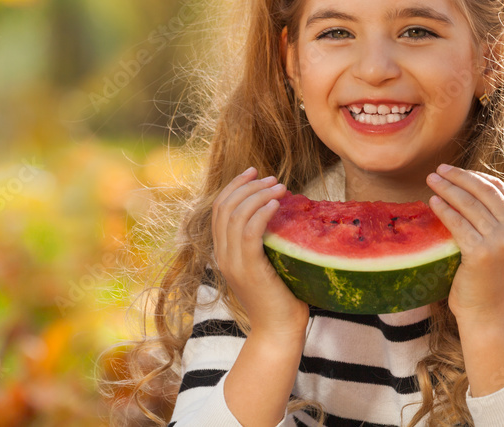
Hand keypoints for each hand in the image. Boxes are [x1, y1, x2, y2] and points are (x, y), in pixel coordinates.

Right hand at [212, 167, 309, 340]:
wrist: (278, 332)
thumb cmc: (281, 298)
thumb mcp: (269, 263)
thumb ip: (267, 241)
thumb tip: (283, 212)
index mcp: (224, 253)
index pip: (220, 209)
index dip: (235, 186)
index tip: (254, 171)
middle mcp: (223, 256)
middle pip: (225, 207)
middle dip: (248, 185)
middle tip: (272, 177)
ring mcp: (233, 263)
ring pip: (236, 215)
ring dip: (258, 195)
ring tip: (280, 186)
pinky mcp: (248, 269)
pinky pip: (249, 232)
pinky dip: (262, 212)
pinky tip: (277, 203)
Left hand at [425, 164, 503, 319]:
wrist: (488, 315)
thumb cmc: (494, 281)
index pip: (501, 191)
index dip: (479, 177)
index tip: (458, 172)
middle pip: (485, 192)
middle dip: (461, 177)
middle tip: (440, 169)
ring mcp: (500, 242)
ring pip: (470, 204)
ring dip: (448, 188)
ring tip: (432, 180)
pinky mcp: (481, 253)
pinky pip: (458, 223)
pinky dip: (444, 209)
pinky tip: (433, 201)